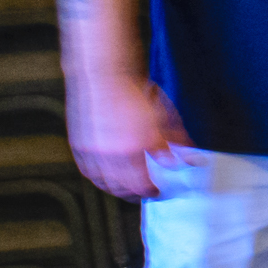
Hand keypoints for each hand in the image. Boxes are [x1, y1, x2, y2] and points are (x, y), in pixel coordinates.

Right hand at [67, 74, 192, 197]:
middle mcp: (110, 153)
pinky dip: (99, 178)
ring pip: (103, 183)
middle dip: (135, 194)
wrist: (104, 73)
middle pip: (122, 188)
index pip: (142, 184)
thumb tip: (188, 160)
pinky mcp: (78, 145)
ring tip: (127, 188)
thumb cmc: (136, 92)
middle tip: (144, 193)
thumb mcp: (165, 116)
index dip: (151, 192)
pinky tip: (108, 177)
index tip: (158, 192)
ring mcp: (91, 150)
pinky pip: (88, 172)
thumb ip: (176, 141)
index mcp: (134, 147)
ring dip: (116, 189)